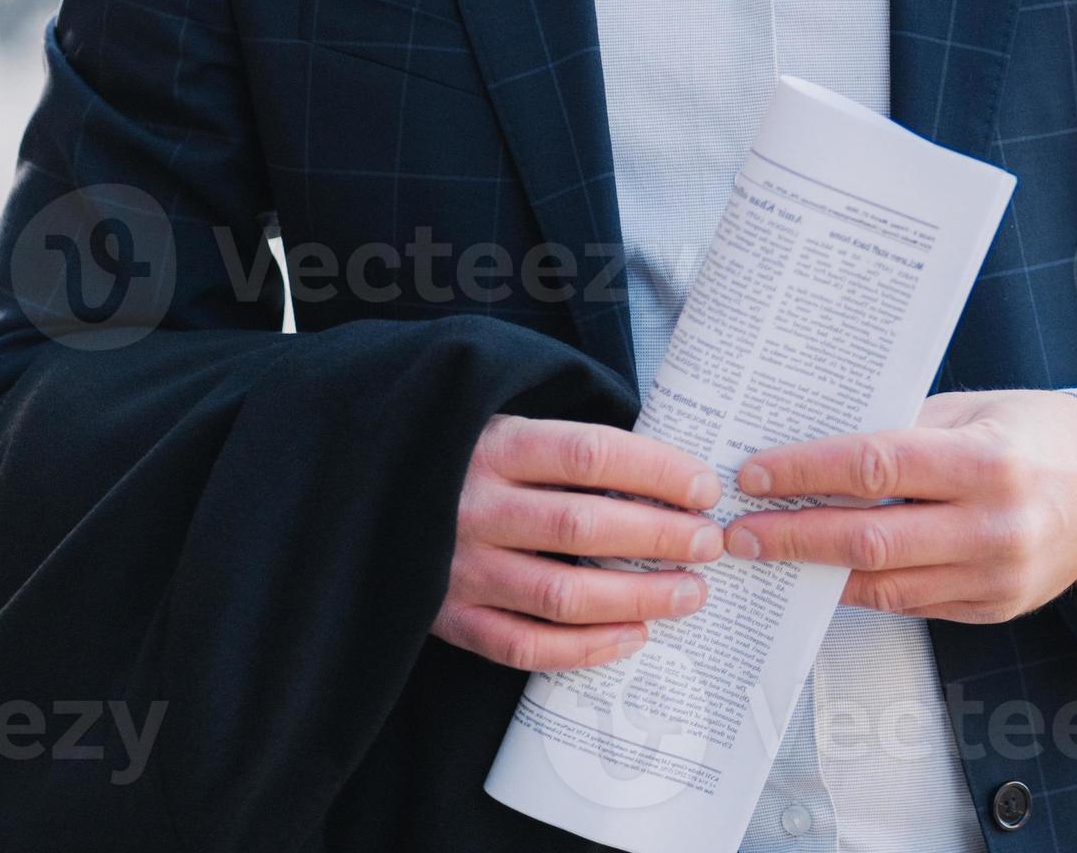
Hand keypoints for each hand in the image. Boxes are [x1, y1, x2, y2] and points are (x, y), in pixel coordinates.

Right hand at [434, 415, 725, 670]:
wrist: (367, 495)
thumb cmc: (467, 459)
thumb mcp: (511, 427)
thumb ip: (574, 451)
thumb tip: (676, 478)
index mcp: (496, 444)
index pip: (591, 454)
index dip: (657, 472)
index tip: (705, 489)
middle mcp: (474, 506)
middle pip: (582, 526)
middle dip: (659, 537)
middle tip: (709, 545)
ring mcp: (457, 567)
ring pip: (560, 593)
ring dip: (637, 597)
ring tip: (690, 594)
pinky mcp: (447, 617)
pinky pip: (524, 644)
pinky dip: (585, 648)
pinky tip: (633, 636)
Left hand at [727, 390, 1076, 622]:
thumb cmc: (1038, 434)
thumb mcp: (976, 410)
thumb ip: (904, 431)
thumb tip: (815, 450)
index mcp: (987, 460)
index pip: (875, 467)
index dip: (806, 474)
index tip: (755, 475)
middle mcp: (994, 524)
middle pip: (869, 538)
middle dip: (793, 536)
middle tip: (740, 533)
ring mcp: (997, 575)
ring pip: (884, 584)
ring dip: (818, 570)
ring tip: (771, 553)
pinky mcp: (996, 608)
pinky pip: (912, 604)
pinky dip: (863, 589)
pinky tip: (827, 572)